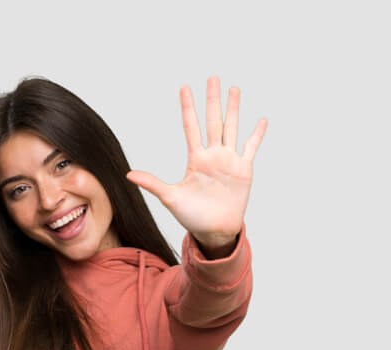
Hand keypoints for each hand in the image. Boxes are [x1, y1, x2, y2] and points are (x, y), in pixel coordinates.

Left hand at [126, 76, 266, 251]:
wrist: (214, 231)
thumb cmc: (192, 216)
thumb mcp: (170, 197)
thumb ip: (152, 183)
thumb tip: (128, 175)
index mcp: (195, 158)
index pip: (191, 127)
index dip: (188, 107)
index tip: (185, 87)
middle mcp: (213, 155)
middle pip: (213, 121)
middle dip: (212, 100)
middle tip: (212, 77)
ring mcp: (229, 161)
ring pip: (232, 128)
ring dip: (233, 109)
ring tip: (234, 89)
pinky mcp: (244, 169)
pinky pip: (251, 147)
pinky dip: (257, 134)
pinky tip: (262, 119)